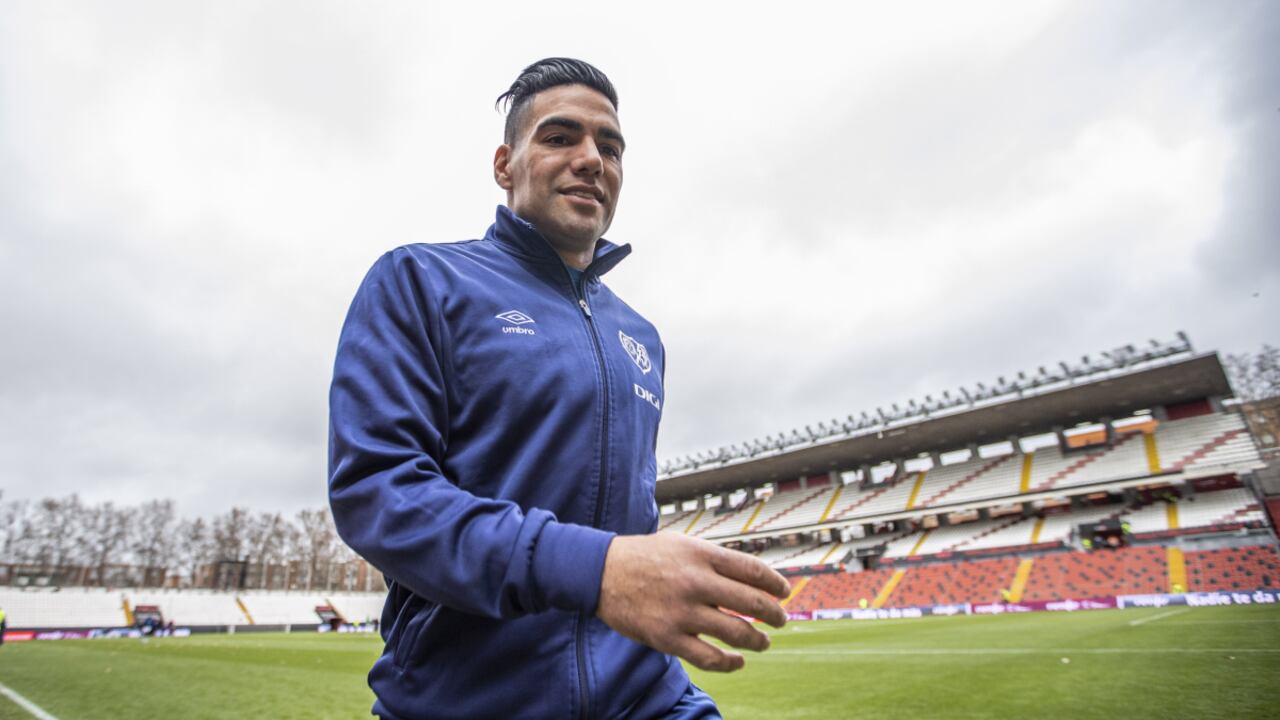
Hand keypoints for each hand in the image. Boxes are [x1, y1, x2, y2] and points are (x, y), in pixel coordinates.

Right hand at [596, 531, 790, 671]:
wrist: (600, 572)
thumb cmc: (645, 556)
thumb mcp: (682, 543)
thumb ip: (714, 558)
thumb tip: (751, 574)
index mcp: (701, 555)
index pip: (752, 570)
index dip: (775, 583)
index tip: (784, 592)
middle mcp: (696, 582)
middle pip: (751, 602)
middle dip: (774, 614)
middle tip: (781, 619)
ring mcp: (682, 612)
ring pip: (736, 633)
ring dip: (757, 641)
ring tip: (763, 642)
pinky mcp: (668, 637)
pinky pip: (709, 658)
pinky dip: (730, 663)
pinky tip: (738, 661)